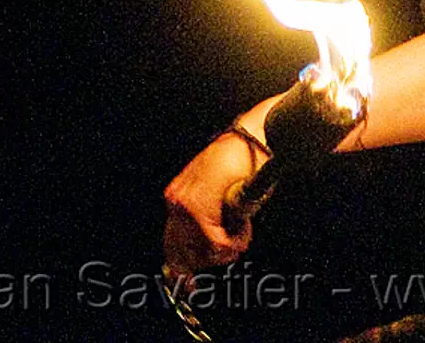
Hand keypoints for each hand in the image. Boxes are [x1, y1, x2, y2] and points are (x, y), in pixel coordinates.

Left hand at [163, 130, 266, 279]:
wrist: (252, 138)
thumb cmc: (243, 161)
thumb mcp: (220, 190)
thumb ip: (211, 216)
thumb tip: (208, 250)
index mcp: (178, 196)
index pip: (172, 243)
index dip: (182, 268)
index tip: (191, 287)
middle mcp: (176, 201)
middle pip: (182, 254)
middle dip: (210, 260)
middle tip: (232, 248)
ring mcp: (185, 205)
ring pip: (202, 252)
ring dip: (227, 250)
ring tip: (242, 231)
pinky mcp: (200, 209)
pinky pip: (216, 244)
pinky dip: (235, 242)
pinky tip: (244, 229)